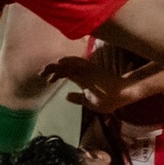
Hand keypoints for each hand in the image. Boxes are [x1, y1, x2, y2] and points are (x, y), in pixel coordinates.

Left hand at [43, 54, 163, 114]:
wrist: (123, 94)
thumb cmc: (109, 99)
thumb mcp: (89, 102)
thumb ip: (78, 98)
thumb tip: (66, 96)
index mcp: (83, 78)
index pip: (66, 73)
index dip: (55, 74)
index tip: (47, 80)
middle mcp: (83, 71)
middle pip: (64, 67)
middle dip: (51, 69)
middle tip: (40, 73)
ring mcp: (87, 70)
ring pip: (68, 65)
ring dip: (56, 66)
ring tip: (45, 69)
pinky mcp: (91, 70)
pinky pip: (76, 65)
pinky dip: (66, 63)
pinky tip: (58, 63)